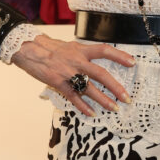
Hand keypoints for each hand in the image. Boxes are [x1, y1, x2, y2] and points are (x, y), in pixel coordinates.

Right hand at [11, 35, 134, 116]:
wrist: (27, 49)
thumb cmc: (48, 47)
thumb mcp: (68, 45)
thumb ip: (82, 53)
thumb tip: (94, 58)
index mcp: (81, 50)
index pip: (105, 50)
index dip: (120, 56)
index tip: (132, 63)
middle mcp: (77, 61)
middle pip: (101, 74)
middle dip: (116, 87)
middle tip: (127, 98)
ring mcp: (68, 73)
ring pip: (89, 88)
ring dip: (103, 100)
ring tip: (113, 108)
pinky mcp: (58, 83)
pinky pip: (73, 97)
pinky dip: (83, 106)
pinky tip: (91, 113)